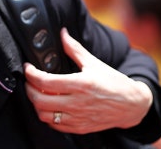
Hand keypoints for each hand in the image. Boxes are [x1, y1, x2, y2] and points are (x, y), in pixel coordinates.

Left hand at [24, 28, 152, 133]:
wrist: (132, 105)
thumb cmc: (114, 83)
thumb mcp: (94, 63)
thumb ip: (74, 49)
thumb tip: (62, 33)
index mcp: (81, 84)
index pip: (45, 81)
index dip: (30, 74)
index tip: (28, 68)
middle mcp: (78, 102)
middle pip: (39, 100)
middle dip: (28, 89)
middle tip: (29, 81)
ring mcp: (78, 117)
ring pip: (44, 115)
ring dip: (36, 104)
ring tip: (38, 94)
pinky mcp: (80, 127)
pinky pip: (55, 126)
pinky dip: (47, 116)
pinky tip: (49, 107)